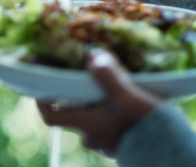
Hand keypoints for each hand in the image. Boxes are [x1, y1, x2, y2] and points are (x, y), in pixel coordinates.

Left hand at [36, 50, 160, 156]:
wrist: (170, 155)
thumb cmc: (145, 126)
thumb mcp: (127, 96)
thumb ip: (109, 76)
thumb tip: (93, 56)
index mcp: (86, 122)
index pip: (51, 115)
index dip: (42, 100)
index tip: (42, 86)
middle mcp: (91, 135)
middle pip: (72, 115)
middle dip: (74, 99)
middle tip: (81, 82)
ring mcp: (105, 143)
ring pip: (90, 122)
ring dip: (93, 107)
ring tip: (105, 91)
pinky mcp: (121, 145)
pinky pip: (106, 129)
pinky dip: (108, 117)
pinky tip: (121, 106)